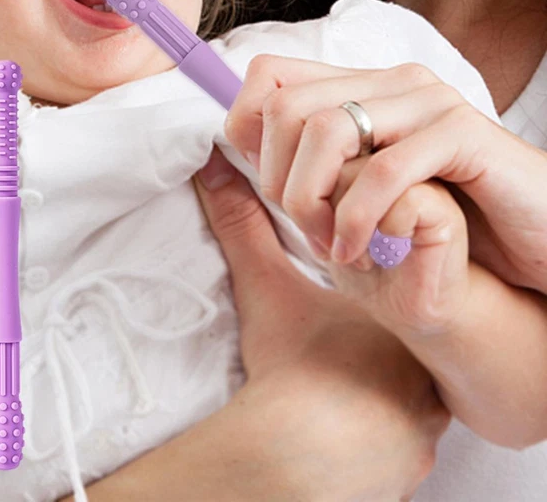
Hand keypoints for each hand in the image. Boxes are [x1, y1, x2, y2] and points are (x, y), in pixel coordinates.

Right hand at [194, 147, 449, 501]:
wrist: (295, 453)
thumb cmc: (291, 367)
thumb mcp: (265, 287)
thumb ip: (242, 225)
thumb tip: (213, 167)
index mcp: (398, 326)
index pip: (404, 297)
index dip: (372, 291)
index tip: (344, 292)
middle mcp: (423, 381)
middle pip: (407, 349)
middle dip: (374, 343)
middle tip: (339, 341)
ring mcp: (420, 433)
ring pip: (408, 402)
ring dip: (376, 389)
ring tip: (336, 381)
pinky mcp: (407, 473)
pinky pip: (400, 448)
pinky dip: (374, 436)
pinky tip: (342, 424)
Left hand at [226, 55, 546, 291]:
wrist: (540, 240)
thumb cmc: (445, 221)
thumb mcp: (364, 189)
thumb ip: (314, 162)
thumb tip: (234, 146)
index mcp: (363, 87)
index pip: (269, 75)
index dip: (243, 126)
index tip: (261, 184)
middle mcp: (392, 83)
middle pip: (286, 105)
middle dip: (276, 177)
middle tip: (302, 229)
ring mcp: (428, 103)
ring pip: (327, 130)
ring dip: (311, 199)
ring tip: (328, 245)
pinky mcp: (462, 136)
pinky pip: (384, 170)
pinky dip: (356, 219)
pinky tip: (359, 251)